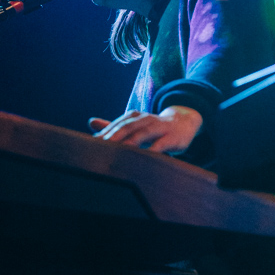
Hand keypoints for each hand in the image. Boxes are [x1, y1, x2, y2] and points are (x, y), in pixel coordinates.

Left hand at [87, 106, 202, 153]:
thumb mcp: (134, 124)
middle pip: (128, 127)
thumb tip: (91, 122)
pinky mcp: (171, 138)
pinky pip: (161, 144)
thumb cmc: (154, 127)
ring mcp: (159, 127)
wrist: (184, 122)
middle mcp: (145, 120)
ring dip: (131, 142)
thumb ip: (113, 126)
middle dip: (114, 135)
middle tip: (101, 146)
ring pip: (143, 133)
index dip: (105, 133)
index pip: (117, 124)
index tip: (92, 143)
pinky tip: (145, 157)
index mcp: (134, 117)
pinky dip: (152, 150)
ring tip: (119, 150)